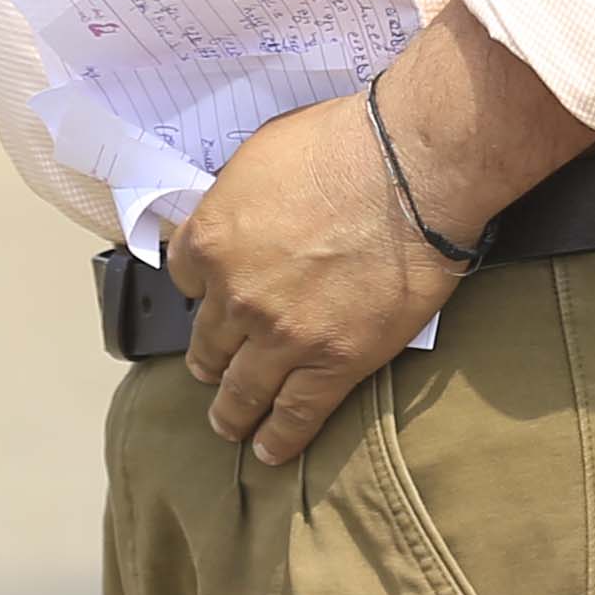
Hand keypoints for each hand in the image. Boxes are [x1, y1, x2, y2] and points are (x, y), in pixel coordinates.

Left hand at [170, 90, 446, 469]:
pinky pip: (296, 414)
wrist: (410, 170)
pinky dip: (278, 438)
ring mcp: (282, 335)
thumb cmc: (344, 144)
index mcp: (212, 239)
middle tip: (209, 373)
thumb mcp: (262, 155)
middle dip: (208, 359)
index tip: (210, 297)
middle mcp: (236, 294)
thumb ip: (238, 199)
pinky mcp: (333, 362)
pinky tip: (269, 451)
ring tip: (229, 425)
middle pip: (207, 341)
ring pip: (242, 389)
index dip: (201, 288)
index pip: (184, 278)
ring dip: (231, 411)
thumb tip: (239, 219)